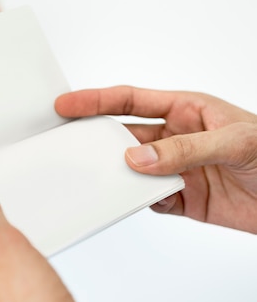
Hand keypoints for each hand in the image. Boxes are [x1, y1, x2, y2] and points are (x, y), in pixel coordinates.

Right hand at [55, 85, 256, 233]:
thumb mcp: (235, 142)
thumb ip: (184, 149)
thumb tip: (137, 159)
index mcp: (185, 110)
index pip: (131, 101)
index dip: (95, 101)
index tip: (67, 105)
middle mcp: (176, 137)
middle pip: (124, 136)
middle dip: (98, 140)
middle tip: (72, 146)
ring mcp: (176, 169)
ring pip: (132, 170)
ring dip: (118, 175)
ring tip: (104, 178)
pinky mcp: (183, 199)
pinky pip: (149, 199)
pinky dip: (140, 200)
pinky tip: (142, 199)